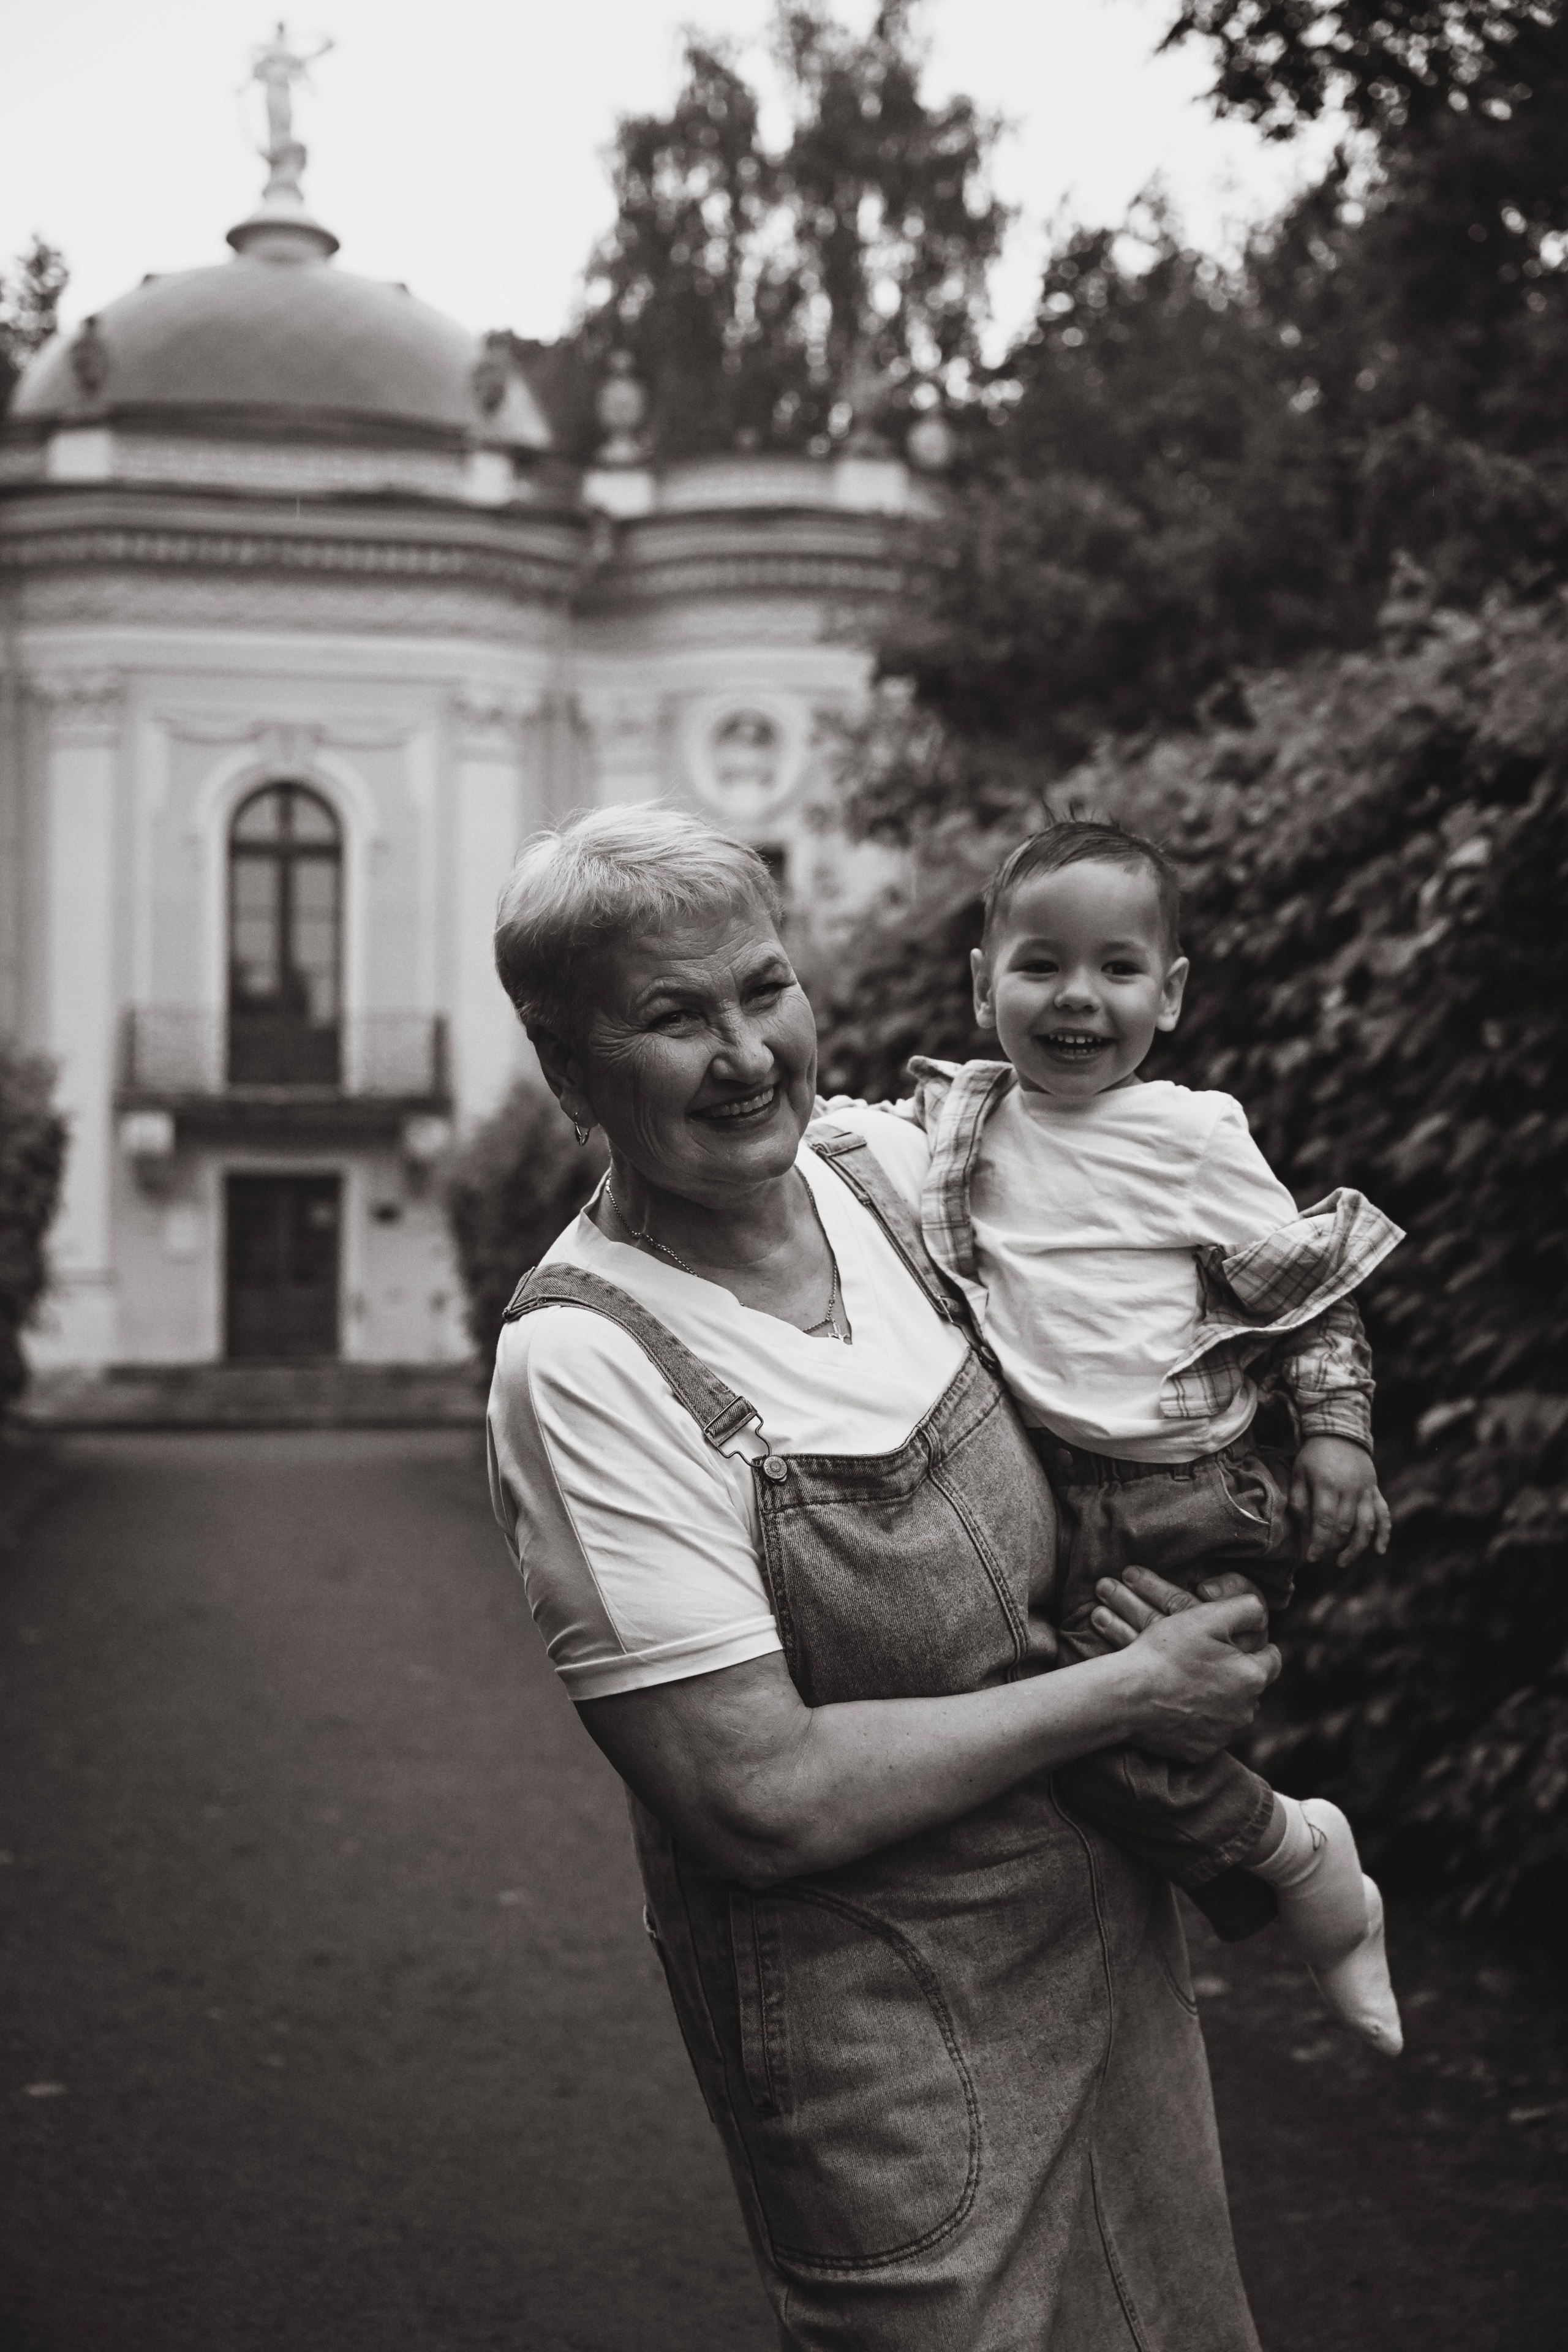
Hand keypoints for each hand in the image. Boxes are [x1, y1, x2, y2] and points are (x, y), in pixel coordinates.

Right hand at [1090, 1565, 1279, 1761]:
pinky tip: (1177, 1706)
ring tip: (1187, 1683)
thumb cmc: (1165, 1653)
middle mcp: (1245, 1712)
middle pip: (1250, 1687)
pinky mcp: (1201, 1753)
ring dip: (1218, 1699)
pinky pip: (1209, 1733)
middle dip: (1234, 1674)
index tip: (1231, 1641)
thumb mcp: (1206, 1616)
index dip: (1254, 1646)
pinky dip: (1199, 1721)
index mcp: (1252, 1677)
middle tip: (1203, 1660)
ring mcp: (1223, 1736)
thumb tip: (1261, 1614)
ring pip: (1231, 1711)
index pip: (1272, 1658)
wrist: (1126, 1696)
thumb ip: (1245, 1609)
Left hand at [1291, 1435, 1389, 1565]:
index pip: (1325, 1522)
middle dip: (1333, 1546)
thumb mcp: (1299, 1473)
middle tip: (1323, 1555)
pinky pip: (1384, 1514)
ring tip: (1343, 1561)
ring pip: (1367, 1525)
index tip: (1312, 1557)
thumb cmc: (1314, 1456)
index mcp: (1327, 1485)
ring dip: (1356, 1547)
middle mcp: (1350, 1490)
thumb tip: (1307, 1530)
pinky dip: (1384, 1533)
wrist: (1340, 1432)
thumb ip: (1300, 1501)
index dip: (1319, 1543)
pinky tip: (1380, 1550)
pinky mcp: (1375, 1490)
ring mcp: (1366, 1491)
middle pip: (1345, 1527)